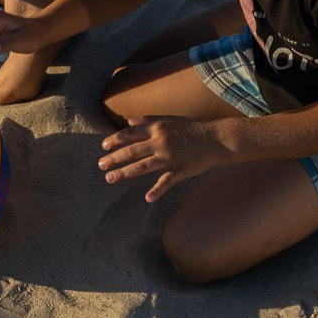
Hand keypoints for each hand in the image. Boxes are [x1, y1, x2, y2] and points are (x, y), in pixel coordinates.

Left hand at [98, 116, 230, 201]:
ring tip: (110, 178)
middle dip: (114, 158)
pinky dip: (157, 190)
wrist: (217, 139)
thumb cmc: (192, 128)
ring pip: (143, 166)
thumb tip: (128, 121)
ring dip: (125, 172)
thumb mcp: (170, 119)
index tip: (104, 147)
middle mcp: (161, 142)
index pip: (130, 134)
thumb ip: (148, 120)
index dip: (115, 140)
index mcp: (157, 128)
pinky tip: (147, 198)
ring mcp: (171, 157)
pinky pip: (167, 181)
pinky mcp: (181, 170)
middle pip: (132, 150)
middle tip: (100, 165)